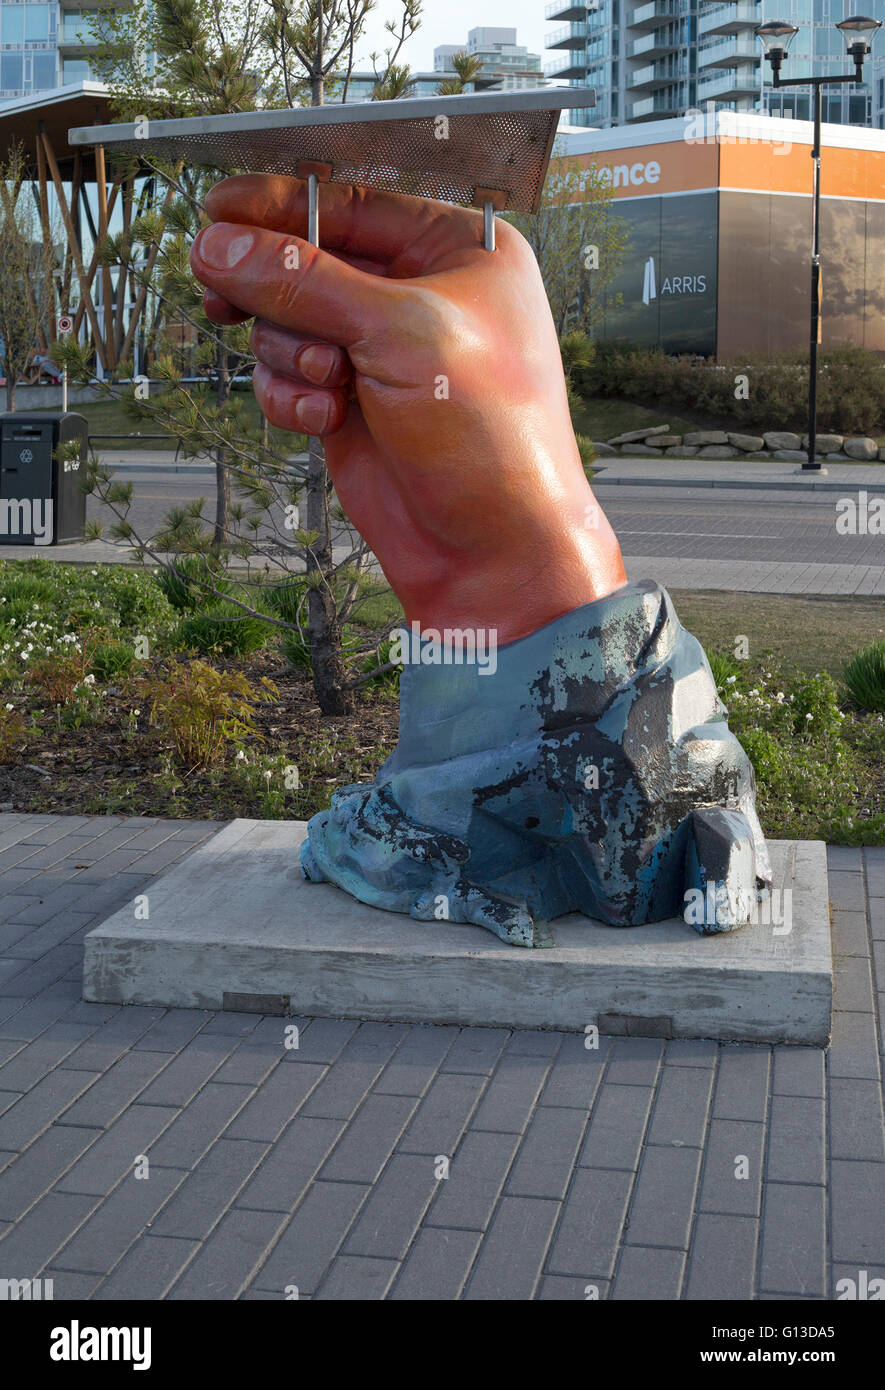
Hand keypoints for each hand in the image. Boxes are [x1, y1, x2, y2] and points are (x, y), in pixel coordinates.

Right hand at [190, 175, 625, 643]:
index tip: (217, 209)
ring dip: (289, 352)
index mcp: (460, 252)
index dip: (281, 206)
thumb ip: (304, 281)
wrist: (492, 550)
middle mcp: (420, 296)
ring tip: (329, 386)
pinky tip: (320, 421)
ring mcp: (381, 354)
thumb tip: (218, 244)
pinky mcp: (349, 406)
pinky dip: (289, 397)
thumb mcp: (399, 334)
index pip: (354, 203)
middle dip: (278, 289)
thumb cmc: (487, 434)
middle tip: (223, 298)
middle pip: (308, 260)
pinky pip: (286, 378)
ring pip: (287, 322)